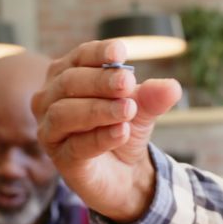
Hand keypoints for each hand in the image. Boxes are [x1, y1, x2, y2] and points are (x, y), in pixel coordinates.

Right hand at [32, 40, 182, 222]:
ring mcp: (50, 129)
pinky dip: (100, 137)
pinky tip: (121, 132)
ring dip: (98, 109)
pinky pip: (76, 145)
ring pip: (65, 113)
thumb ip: (152, 96)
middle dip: (100, 81)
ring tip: (128, 109)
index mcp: (66, 75)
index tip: (120, 52)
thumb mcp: (142, 107)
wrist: (125, 171)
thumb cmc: (123, 127)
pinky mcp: (60, 158)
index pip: (78, 57)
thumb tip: (172, 87)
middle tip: (128, 83)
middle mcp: (50, 99)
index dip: (98, 53)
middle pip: (69, 82)